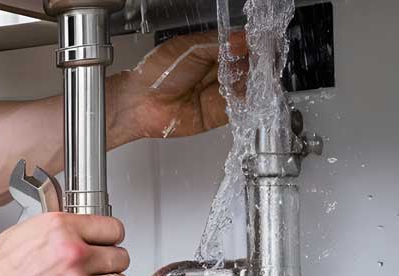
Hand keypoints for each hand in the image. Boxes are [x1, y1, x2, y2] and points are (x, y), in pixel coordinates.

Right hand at [0, 212, 129, 275]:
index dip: (110, 238)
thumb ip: (59, 231)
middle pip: (119, 256)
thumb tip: (77, 232)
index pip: (113, 229)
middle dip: (110, 262)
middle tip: (100, 267)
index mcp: (61, 229)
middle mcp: (73, 256)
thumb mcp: (26, 231)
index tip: (108, 243)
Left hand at [111, 30, 248, 139]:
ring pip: (250, 86)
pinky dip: (248, 101)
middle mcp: (221, 72)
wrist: (140, 101)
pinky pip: (242, 107)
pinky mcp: (221, 113)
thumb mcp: (190, 48)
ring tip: (248, 77)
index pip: (244, 47)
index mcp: (215, 52)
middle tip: (254, 62)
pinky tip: (247, 93)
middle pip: (251, 67)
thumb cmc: (157, 72)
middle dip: (255, 64)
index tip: (258, 45)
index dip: (252, 46)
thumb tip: (243, 39)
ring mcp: (223, 93)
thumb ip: (218, 43)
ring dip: (253, 82)